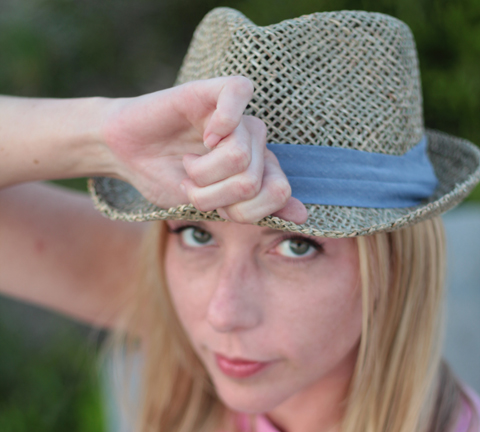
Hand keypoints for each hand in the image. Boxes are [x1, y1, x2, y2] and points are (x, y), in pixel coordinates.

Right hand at [102, 77, 307, 224]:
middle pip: (252, 181)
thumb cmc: (166, 177)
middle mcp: (253, 141)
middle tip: (191, 182)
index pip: (278, 193)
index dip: (242, 211)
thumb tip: (304, 215)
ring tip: (187, 162)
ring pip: (240, 155)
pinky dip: (220, 122)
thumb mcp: (211, 207)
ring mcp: (236, 116)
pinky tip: (203, 134)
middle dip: (213, 195)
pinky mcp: (213, 90)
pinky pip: (239, 96)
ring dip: (202, 172)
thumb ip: (256, 210)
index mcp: (259, 168)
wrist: (124, 154)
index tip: (215, 208)